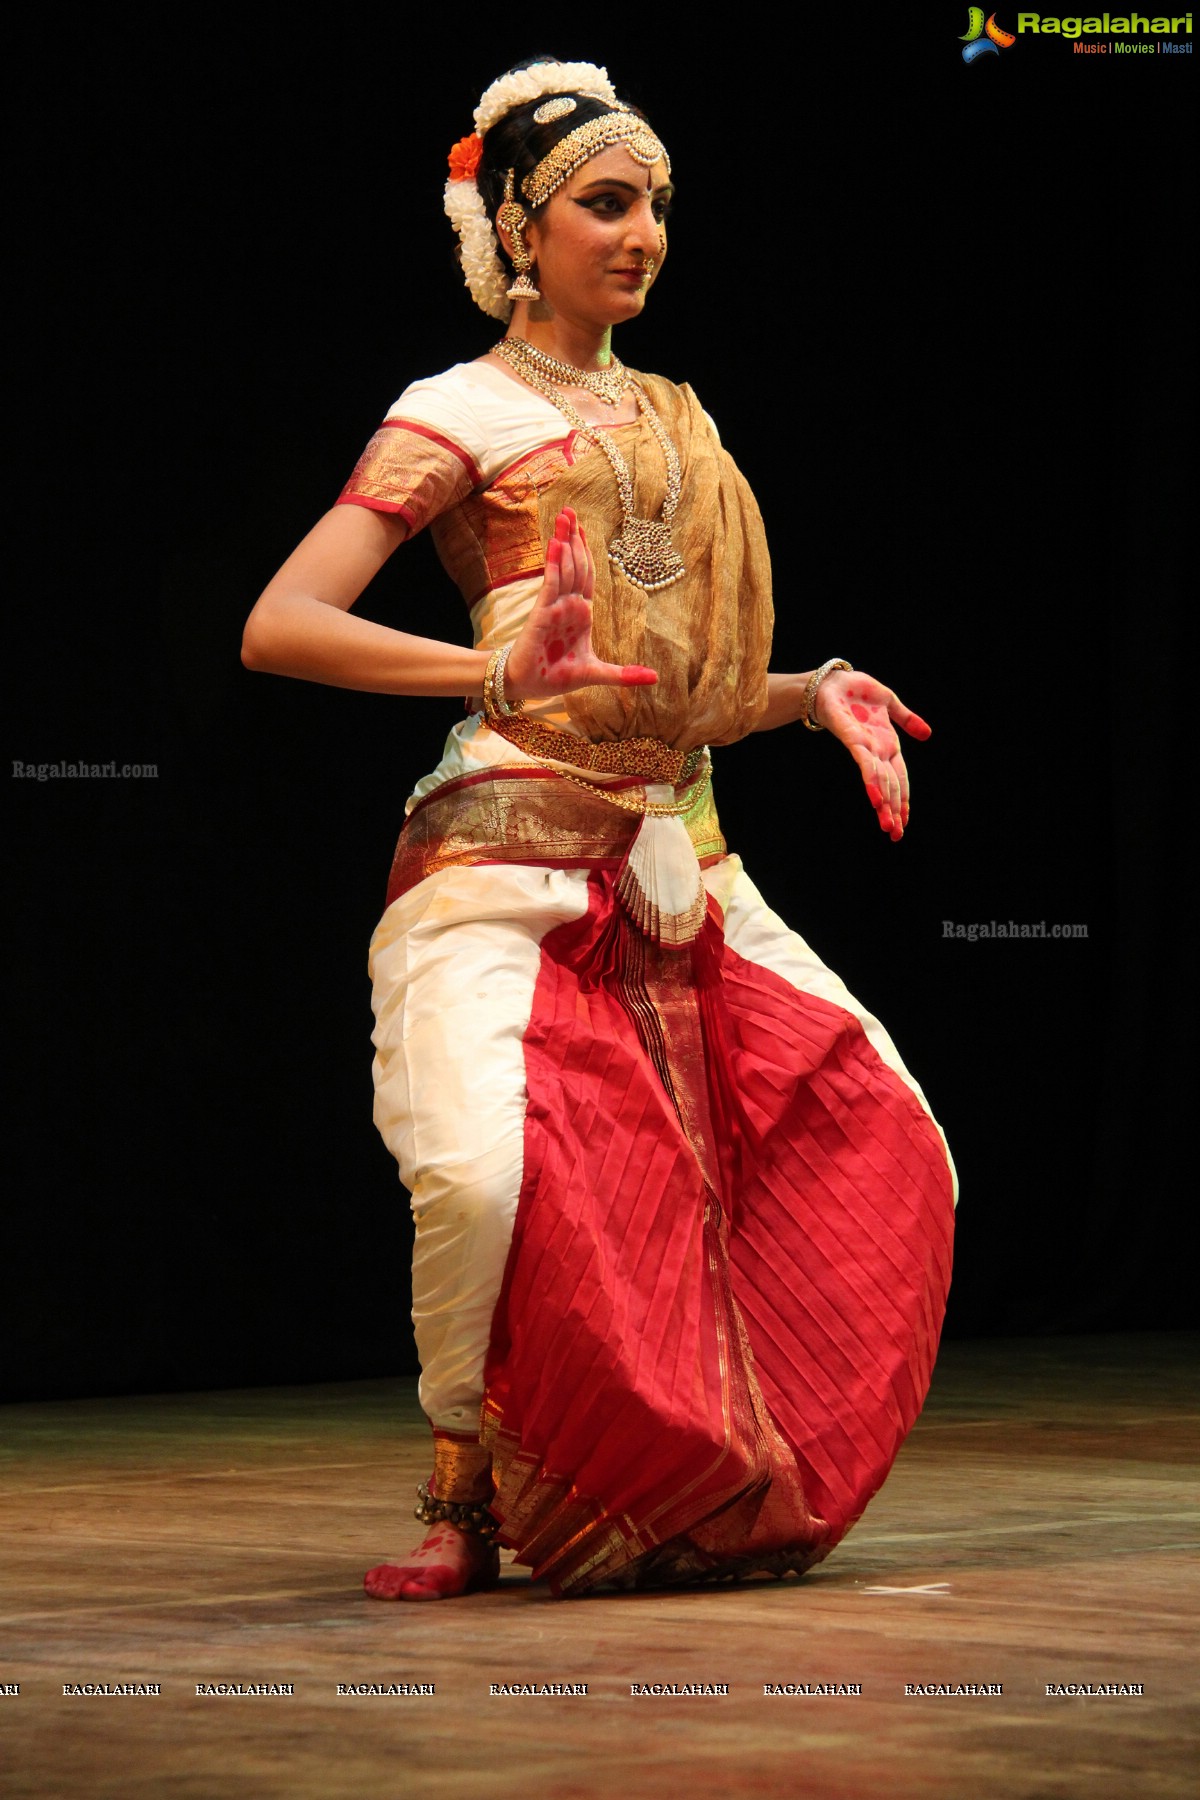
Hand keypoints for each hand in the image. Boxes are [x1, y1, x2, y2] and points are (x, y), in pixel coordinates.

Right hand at [503, 508, 657, 700]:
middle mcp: (568, 606)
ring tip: (564, 517)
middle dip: (573, 538)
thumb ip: (624, 674)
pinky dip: (553, 564)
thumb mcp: (597, 673)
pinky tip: (556, 544)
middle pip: (574, 565)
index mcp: (582, 613)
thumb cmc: (557, 677)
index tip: (583, 528)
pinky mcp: (541, 613)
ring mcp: (554, 607)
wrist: (530, 686)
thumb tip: (655, 679)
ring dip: (564, 542)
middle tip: (570, 510)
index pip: (586, 575)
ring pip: (563, 568)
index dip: (585, 551)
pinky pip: (550, 584)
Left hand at [813, 669, 930, 841]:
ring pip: (878, 780)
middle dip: (893, 810)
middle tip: (895, 835)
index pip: (900, 777)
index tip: (905, 821)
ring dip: (883, 803)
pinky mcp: (852, 738)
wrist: (831, 679)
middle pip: (889, 785)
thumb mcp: (889, 703)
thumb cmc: (856, 691)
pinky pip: (864, 762)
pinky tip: (875, 799)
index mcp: (887, 744)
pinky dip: (871, 781)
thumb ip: (907, 720)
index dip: (904, 799)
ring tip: (887, 826)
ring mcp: (865, 746)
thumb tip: (928, 735)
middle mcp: (876, 750)